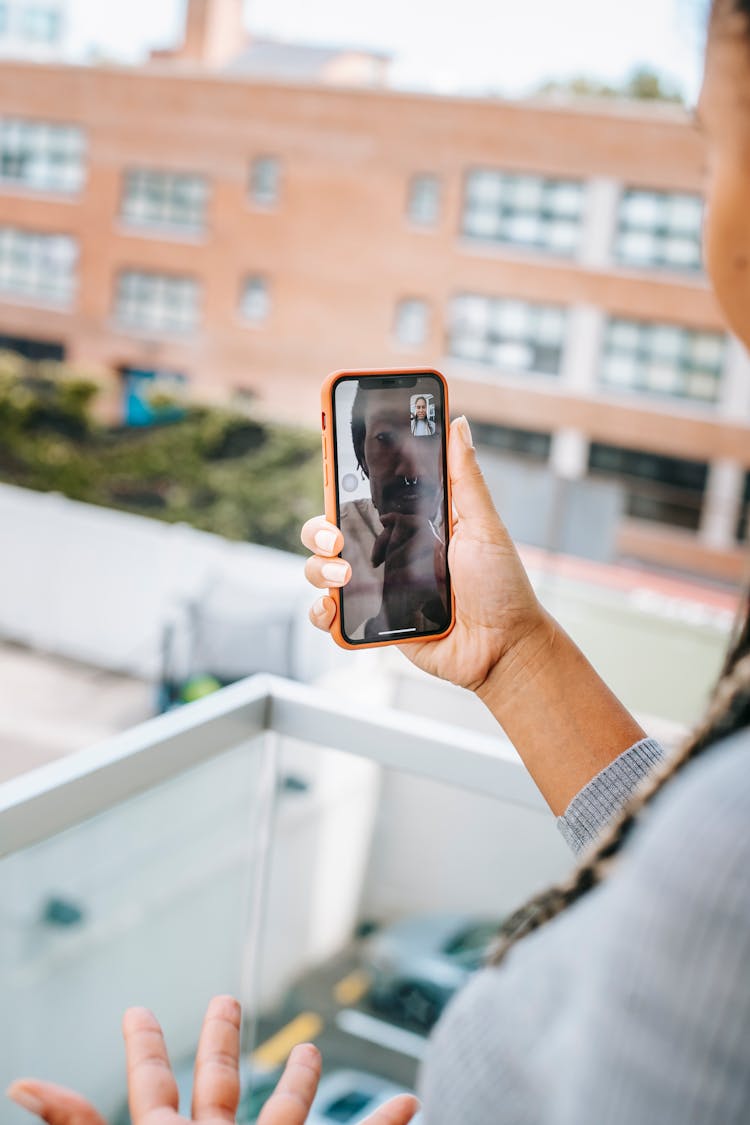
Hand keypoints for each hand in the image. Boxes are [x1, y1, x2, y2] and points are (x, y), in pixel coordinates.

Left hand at [6, 996, 419, 1124]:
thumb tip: (19, 1085)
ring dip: (300, 1084)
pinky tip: (408, 1105)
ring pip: (285, 1115)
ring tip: (312, 1053)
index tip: (136, 1014)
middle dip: (220, 1042)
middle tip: (221, 1001)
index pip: (151, 1091)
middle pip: (217, 1085)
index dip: (144, 1052)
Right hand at [302, 416, 549, 693]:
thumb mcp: (484, 525)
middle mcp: (387, 553)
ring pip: (322, 571)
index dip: (338, 481)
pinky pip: (331, 616)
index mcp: (408, 524)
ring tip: (344, 575)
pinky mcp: (374, 623)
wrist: (502, 648)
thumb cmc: (500, 586)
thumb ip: (464, 476)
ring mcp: (376, 588)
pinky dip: (321, 612)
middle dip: (317, 529)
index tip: (329, 466)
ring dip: (319, 569)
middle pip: (329, 532)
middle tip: (333, 536)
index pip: (362, 496)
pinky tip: (333, 609)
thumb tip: (458, 422)